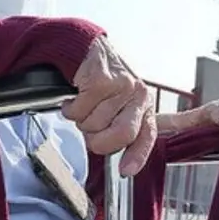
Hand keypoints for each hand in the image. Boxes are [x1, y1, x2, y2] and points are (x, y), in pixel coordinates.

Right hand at [61, 36, 156, 175]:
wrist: (86, 48)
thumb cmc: (101, 81)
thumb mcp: (119, 104)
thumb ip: (122, 129)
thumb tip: (125, 166)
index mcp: (144, 105)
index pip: (148, 135)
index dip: (138, 156)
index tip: (126, 171)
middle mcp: (138, 95)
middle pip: (121, 135)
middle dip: (99, 141)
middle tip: (90, 132)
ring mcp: (122, 87)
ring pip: (94, 124)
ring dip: (81, 119)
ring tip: (83, 105)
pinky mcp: (102, 81)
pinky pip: (79, 111)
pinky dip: (70, 108)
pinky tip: (74, 97)